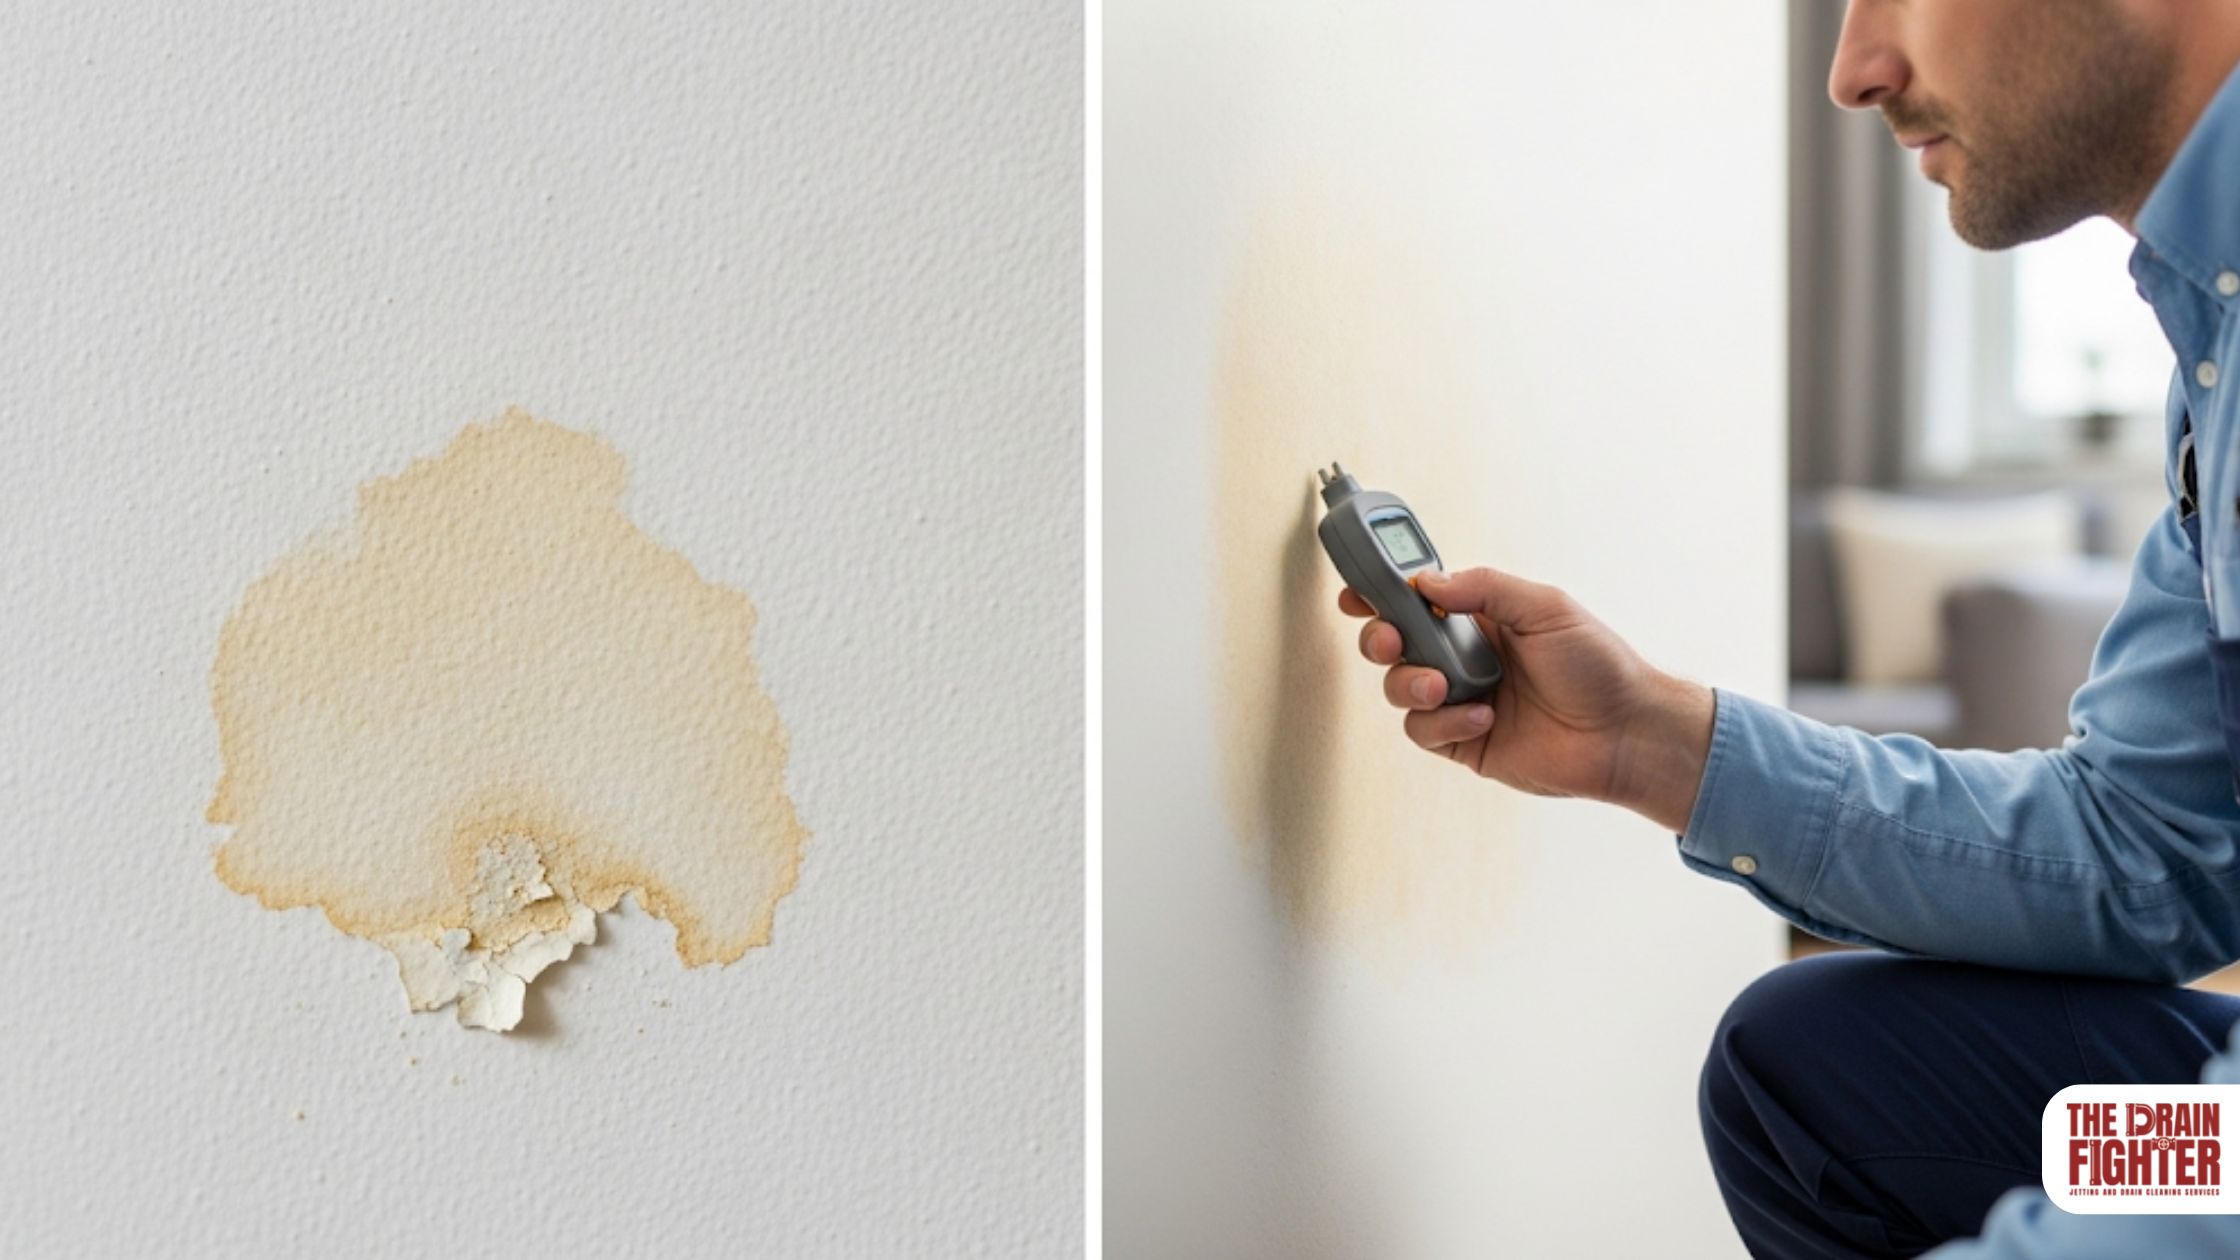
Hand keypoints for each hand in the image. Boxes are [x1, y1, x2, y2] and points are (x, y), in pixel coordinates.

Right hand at [1338, 566, 1714, 829]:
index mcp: (1481, 619)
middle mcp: (1464, 657)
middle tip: (1390, 640)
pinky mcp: (1463, 742)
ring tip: (1444, 685)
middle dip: (1379, 638)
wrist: (1626, 732)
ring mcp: (1461, 700)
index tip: (1357, 591)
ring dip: (1410, 683)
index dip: (1381, 594)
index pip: (1417, 600)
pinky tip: (1482, 717)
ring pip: (1399, 688)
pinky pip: (1424, 731)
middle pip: (1394, 643)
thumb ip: (1484, 588)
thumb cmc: (1599, 665)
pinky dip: (1444, 722)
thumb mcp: (1545, 606)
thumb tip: (1427, 582)